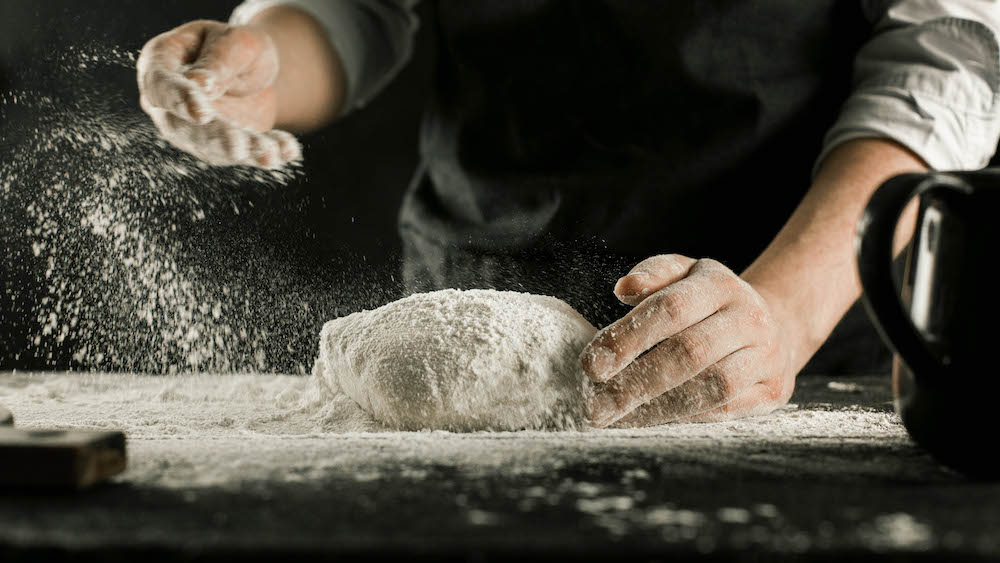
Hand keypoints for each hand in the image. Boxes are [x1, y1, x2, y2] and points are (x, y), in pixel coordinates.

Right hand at [137, 20, 300, 168]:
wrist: (254, 67)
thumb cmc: (235, 46)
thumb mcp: (234, 42)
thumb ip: (216, 62)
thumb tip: (198, 84)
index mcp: (161, 63)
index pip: (161, 86)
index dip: (179, 100)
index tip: (201, 114)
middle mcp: (169, 104)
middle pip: (185, 127)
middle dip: (215, 139)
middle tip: (238, 148)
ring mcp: (192, 131)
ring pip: (215, 148)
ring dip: (245, 152)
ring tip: (271, 153)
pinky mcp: (222, 147)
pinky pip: (244, 154)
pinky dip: (268, 152)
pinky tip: (288, 150)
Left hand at [581, 255, 796, 427]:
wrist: (774, 325)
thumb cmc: (709, 302)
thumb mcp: (684, 275)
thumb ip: (653, 274)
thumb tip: (623, 288)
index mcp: (718, 284)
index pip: (670, 309)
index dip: (628, 338)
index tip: (591, 365)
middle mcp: (748, 317)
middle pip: (689, 352)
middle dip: (636, 383)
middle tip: (595, 406)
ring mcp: (766, 355)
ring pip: (712, 386)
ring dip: (659, 408)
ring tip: (619, 419)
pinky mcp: (773, 390)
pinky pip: (725, 410)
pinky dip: (684, 419)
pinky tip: (651, 421)